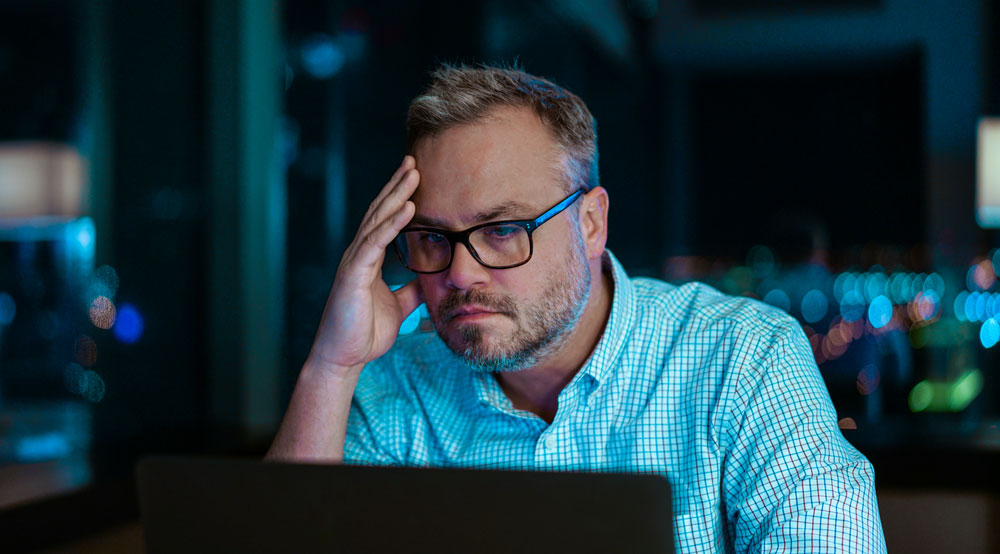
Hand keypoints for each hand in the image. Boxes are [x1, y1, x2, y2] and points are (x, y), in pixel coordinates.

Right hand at [306, 156, 421, 377]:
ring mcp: (354, 262)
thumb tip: (430, 279)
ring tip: (413, 174)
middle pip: (380, 212)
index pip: (384, 221)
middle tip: (413, 160)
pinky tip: (406, 208)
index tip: (415, 176)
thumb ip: (411, 289)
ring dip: (396, 196)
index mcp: (369, 259)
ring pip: (377, 221)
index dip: (398, 197)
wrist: (343, 358)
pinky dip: (391, 225)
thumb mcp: (399, 306)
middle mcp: (360, 255)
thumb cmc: (365, 333)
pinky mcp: (353, 274)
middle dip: (397, 185)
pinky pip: (374, 244)